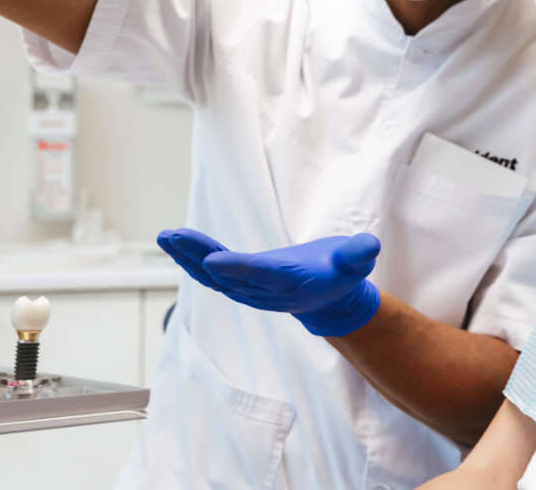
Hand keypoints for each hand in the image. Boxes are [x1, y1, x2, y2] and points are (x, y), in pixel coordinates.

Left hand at [156, 228, 381, 335]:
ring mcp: (249, 290)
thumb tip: (369, 247)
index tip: (211, 259)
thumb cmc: (342, 272)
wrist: (329, 299)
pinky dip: (192, 258)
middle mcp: (265, 292)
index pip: (261, 276)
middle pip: (228, 276)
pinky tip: (174, 242)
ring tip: (166, 236)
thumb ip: (358, 255)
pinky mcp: (240, 283)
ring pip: (213, 276)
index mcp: (291, 284)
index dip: (237, 268)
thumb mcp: (356, 262)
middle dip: (199, 256)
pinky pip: (211, 273)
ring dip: (188, 257)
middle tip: (175, 236)